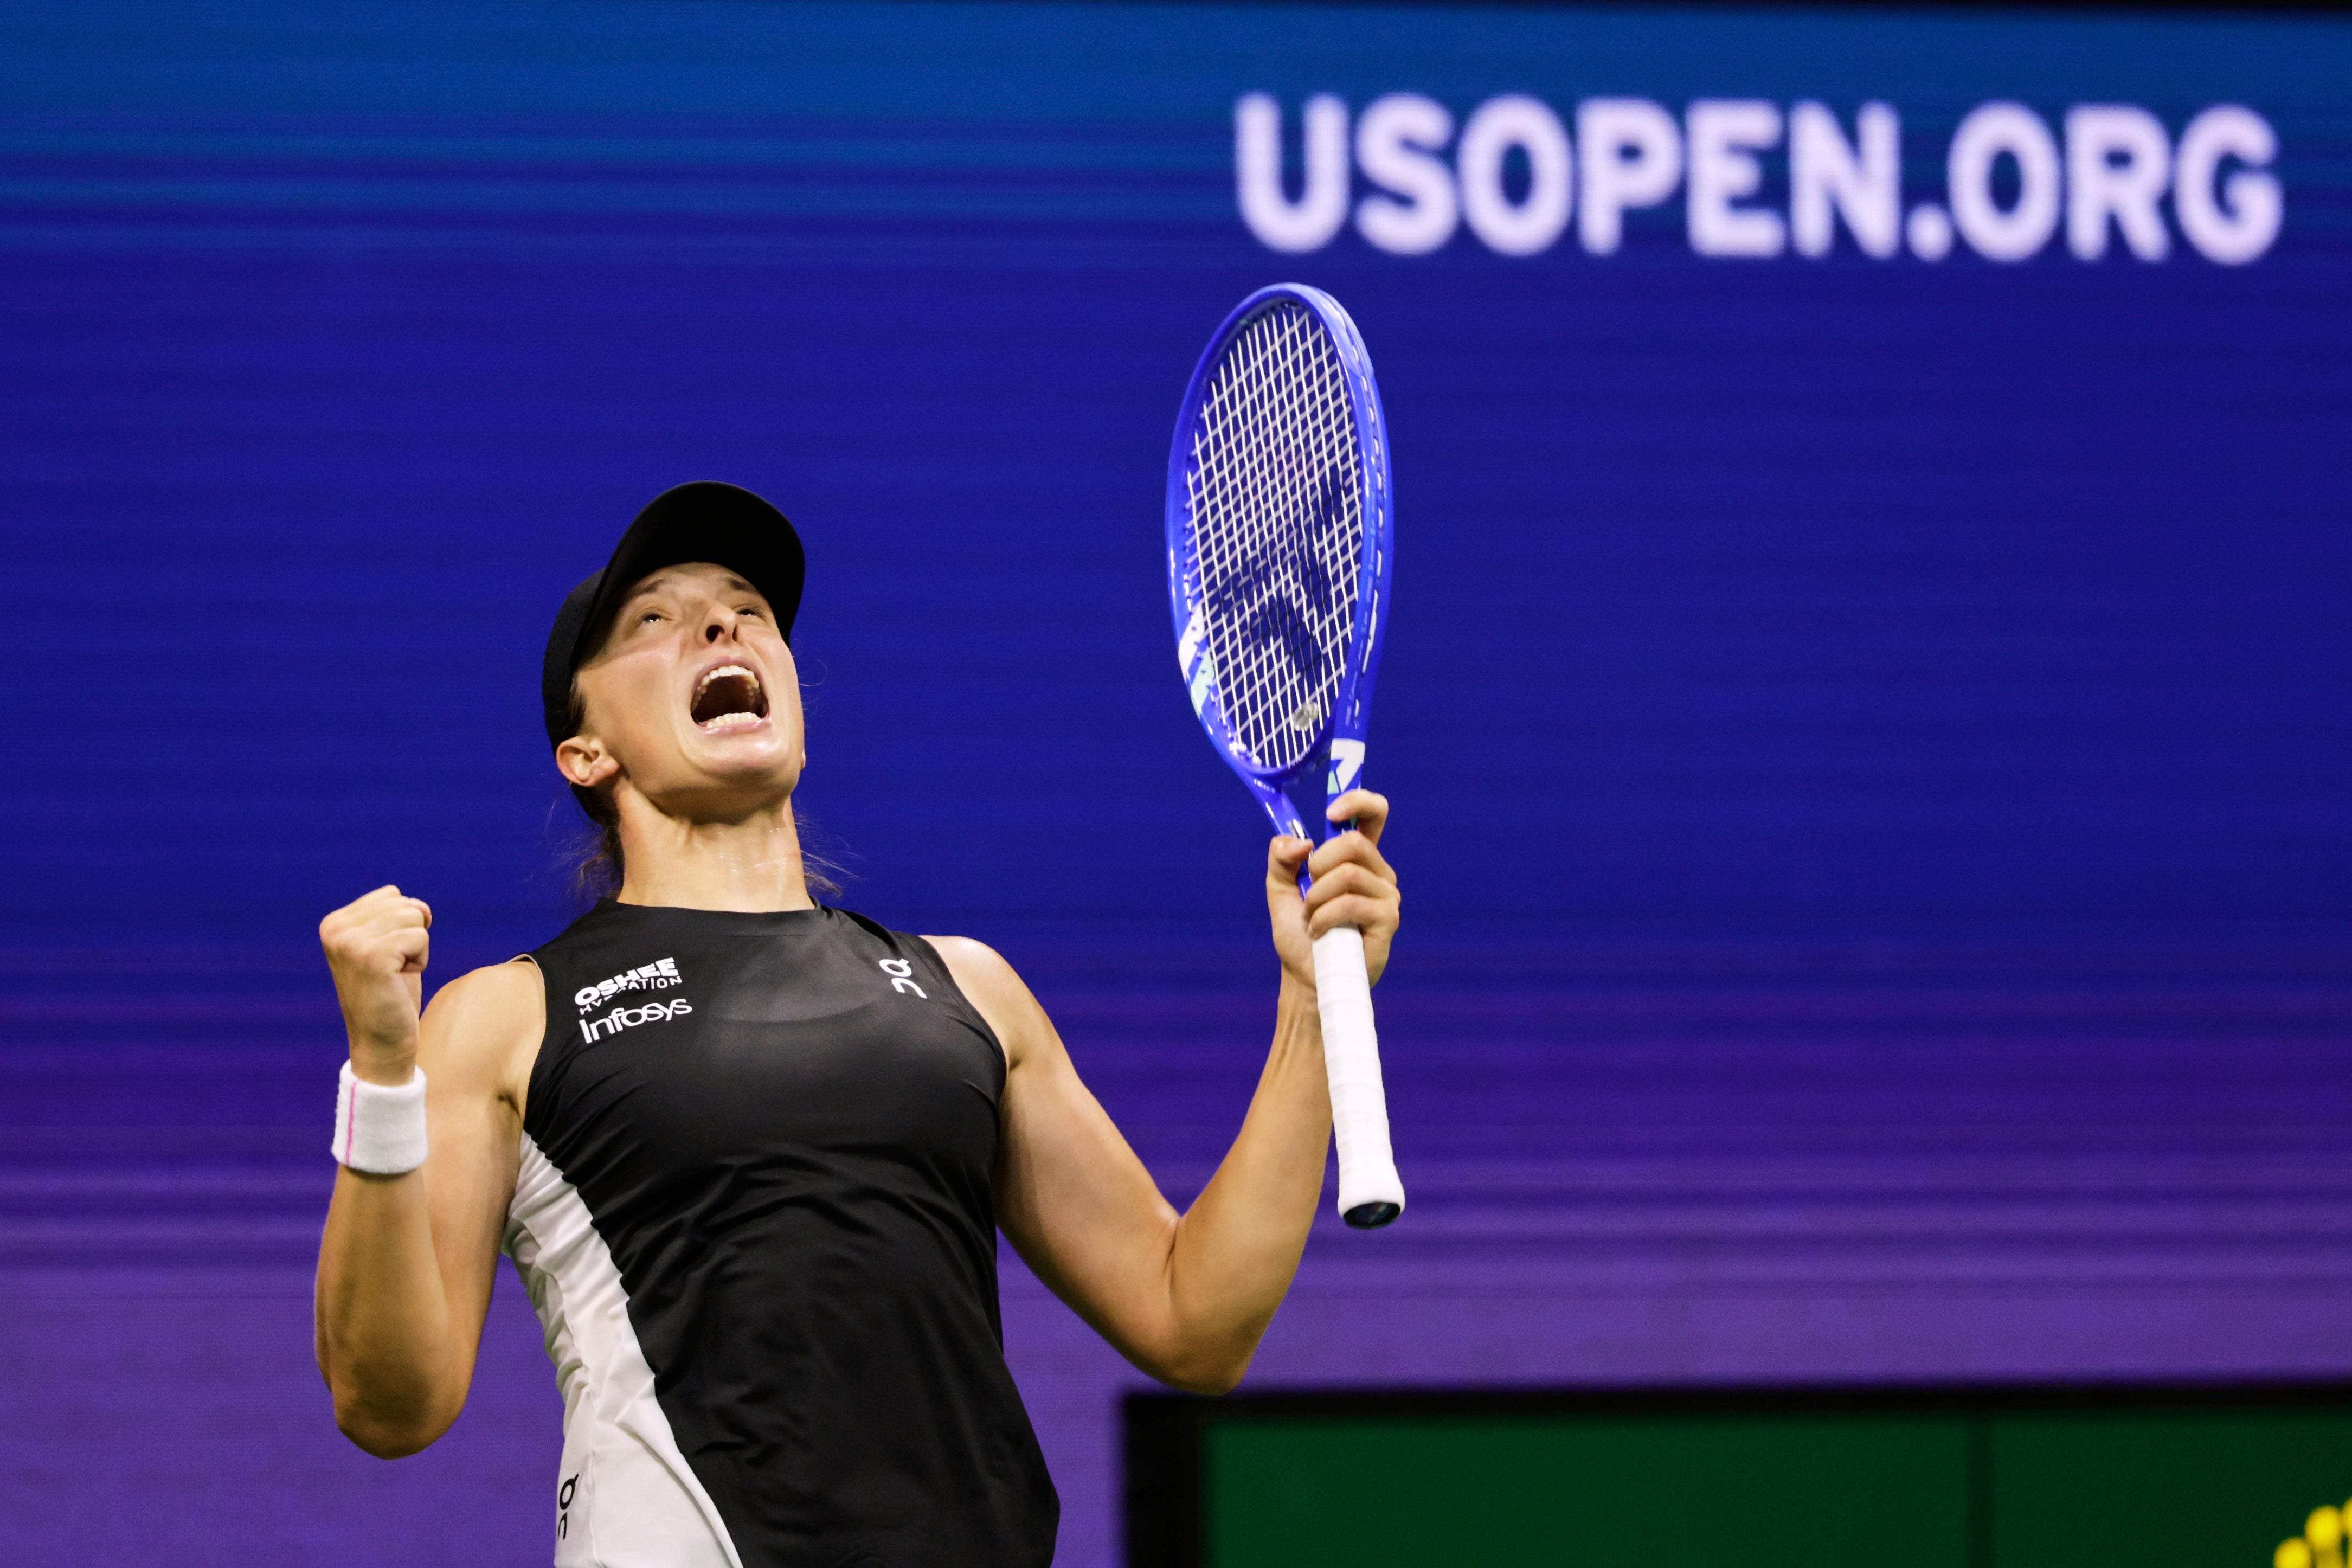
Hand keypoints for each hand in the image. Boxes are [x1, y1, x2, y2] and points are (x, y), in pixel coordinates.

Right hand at [319, 885, 432, 1082]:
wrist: (382, 1042)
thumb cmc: (391, 993)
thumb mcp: (388, 944)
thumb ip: (397, 915)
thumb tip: (421, 907)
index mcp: (334, 922)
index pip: (392, 895)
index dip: (402, 926)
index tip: (385, 957)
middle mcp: (336, 929)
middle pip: (406, 904)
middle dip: (412, 936)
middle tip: (392, 969)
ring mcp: (351, 942)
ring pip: (416, 919)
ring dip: (417, 949)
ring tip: (394, 975)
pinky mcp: (372, 956)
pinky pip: (421, 937)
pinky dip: (421, 960)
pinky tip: (399, 981)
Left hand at [1266, 790, 1399, 988]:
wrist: (1305, 975)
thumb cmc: (1299, 933)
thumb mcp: (1279, 887)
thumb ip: (1281, 857)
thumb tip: (1302, 842)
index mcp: (1357, 859)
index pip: (1373, 814)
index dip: (1357, 801)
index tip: (1330, 813)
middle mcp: (1378, 873)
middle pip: (1354, 842)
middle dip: (1319, 865)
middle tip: (1308, 891)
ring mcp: (1386, 896)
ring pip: (1349, 874)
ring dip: (1317, 898)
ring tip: (1312, 918)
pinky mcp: (1388, 920)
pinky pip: (1350, 903)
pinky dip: (1324, 917)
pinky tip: (1320, 932)